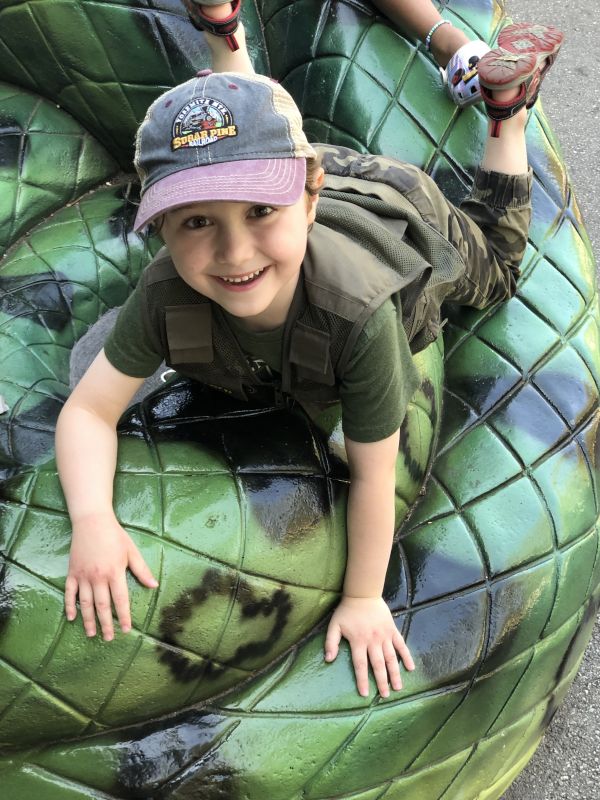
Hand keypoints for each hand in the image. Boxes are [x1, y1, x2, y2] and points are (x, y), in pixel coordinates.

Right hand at [65, 511, 157, 640]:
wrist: (92, 521)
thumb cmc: (115, 536)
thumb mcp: (132, 551)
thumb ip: (142, 570)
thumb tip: (154, 586)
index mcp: (115, 572)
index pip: (120, 600)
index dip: (124, 616)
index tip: (127, 630)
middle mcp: (98, 577)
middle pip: (102, 606)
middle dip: (106, 624)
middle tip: (108, 638)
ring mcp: (83, 575)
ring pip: (85, 603)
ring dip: (88, 620)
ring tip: (92, 634)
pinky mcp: (72, 572)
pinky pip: (69, 593)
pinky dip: (69, 606)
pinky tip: (71, 618)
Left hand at [324, 596, 414, 697]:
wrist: (363, 594)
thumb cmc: (347, 611)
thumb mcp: (334, 625)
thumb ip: (331, 642)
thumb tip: (328, 660)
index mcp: (358, 641)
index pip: (360, 665)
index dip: (362, 680)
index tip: (365, 694)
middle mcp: (373, 641)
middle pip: (378, 664)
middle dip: (382, 681)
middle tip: (385, 696)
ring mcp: (384, 636)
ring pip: (391, 658)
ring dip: (395, 673)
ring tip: (398, 688)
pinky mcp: (392, 630)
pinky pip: (401, 645)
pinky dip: (406, 656)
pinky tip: (410, 668)